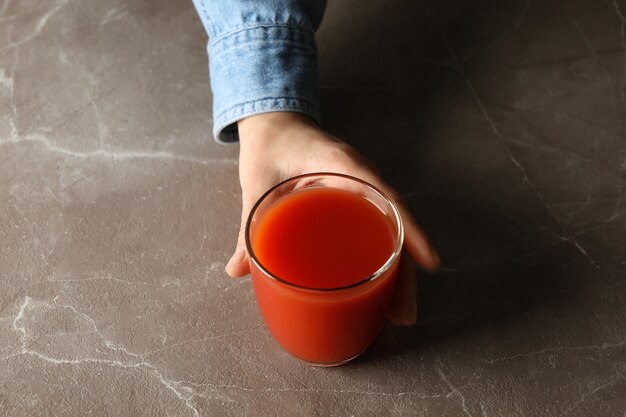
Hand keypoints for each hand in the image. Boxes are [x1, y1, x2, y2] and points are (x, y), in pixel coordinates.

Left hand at [226, 112, 439, 324]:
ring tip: (396, 313)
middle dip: (404, 272)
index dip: (408, 230)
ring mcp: (360, 190)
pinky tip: (379, 288)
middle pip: (394, 226)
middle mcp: (360, 179)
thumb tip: (236, 271)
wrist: (274, 124)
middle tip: (404, 314)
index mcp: (343, 166)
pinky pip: (375, 229)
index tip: (428, 262)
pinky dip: (382, 258)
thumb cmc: (271, 145)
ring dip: (397, 272)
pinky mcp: (352, 201)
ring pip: (389, 232)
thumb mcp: (258, 183)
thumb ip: (247, 225)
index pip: (386, 198)